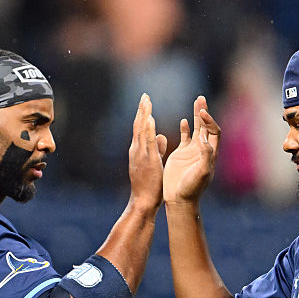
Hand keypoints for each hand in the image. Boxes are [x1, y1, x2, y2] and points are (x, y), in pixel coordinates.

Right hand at [128, 93, 168, 211]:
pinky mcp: (148, 160)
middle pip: (138, 125)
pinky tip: (150, 119)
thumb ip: (157, 148)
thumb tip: (162, 136)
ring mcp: (141, 155)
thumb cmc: (148, 186)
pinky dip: (148, 129)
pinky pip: (147, 142)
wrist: (142, 202)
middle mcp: (137, 150)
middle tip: (145, 95)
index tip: (146, 102)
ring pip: (141, 131)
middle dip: (142, 110)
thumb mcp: (153, 164)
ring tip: (146, 100)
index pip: (140, 129)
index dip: (143, 115)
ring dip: (144, 115)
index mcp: (138, 151)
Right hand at [163, 95, 220, 204]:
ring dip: (196, 116)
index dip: (210, 121)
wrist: (179, 198)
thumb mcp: (201, 172)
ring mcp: (192, 151)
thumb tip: (203, 137)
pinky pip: (185, 137)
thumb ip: (205, 154)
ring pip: (197, 129)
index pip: (214, 132)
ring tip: (197, 102)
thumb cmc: (192, 188)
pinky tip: (184, 121)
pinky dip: (185, 128)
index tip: (202, 114)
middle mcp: (203, 150)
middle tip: (201, 99)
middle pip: (207, 126)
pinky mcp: (181, 154)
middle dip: (204, 112)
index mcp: (210, 153)